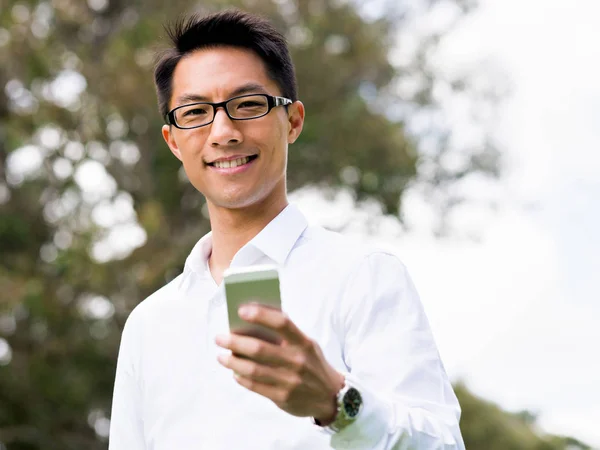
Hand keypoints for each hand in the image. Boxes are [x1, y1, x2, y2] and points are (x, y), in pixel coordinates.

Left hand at [215, 304, 344, 423]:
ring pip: (253, 370)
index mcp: (303, 342)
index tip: (241, 310)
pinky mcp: (283, 398)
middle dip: (235, 342)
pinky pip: (255, 386)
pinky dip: (241, 378)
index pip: (281, 323)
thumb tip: (252, 322)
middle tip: (220, 337)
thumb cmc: (311, 363)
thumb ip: (285, 335)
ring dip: (233, 362)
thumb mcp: (306, 345)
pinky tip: (234, 372)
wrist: (330, 396)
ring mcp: (290, 381)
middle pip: (259, 349)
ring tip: (221, 356)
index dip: (261, 315)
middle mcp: (297, 361)